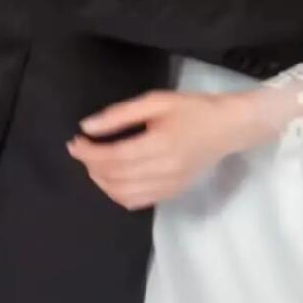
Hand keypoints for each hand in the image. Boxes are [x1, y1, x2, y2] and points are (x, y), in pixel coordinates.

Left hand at [66, 90, 256, 209]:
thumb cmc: (192, 108)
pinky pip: (136, 201)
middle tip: (82, 150)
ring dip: (101, 182)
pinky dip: (117, 193)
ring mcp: (169, 187)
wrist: (228, 127)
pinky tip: (112, 179)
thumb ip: (120, 115)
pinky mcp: (172, 193)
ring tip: (94, 164)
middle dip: (91, 165)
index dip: (88, 152)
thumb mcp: (156, 101)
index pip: (113, 156)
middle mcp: (164, 171)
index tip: (74, 142)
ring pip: (122, 194)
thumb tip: (87, 127)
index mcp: (160, 144)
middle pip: (115, 177)